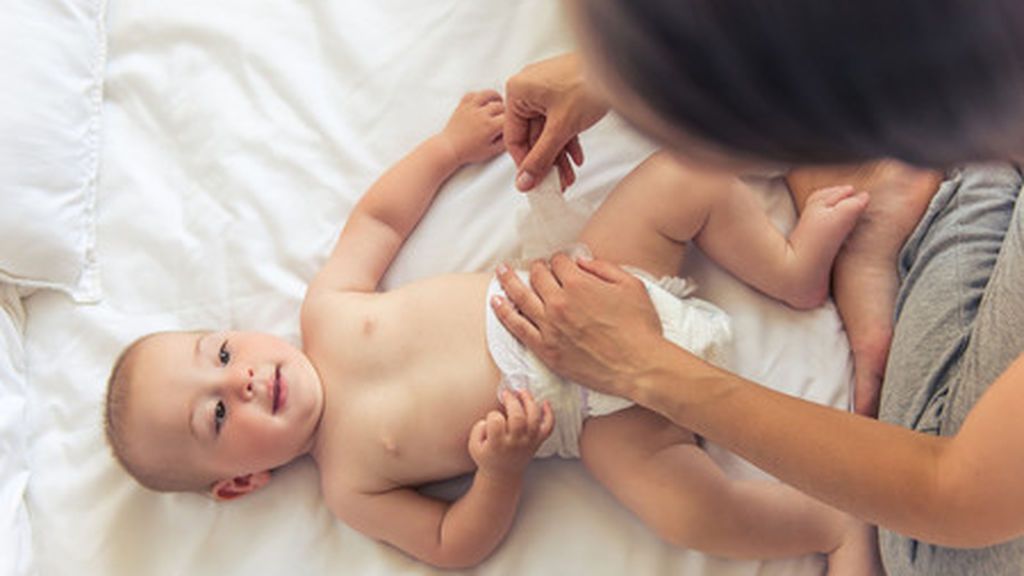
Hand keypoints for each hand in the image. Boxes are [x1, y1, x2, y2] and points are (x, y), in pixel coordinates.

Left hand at [440, 90, 506, 164]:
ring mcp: (472, 107)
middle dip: (506, 111)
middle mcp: (482, 114)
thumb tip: (512, 134)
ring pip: (488, 94)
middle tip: (506, 116)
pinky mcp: (463, 105)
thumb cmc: (468, 151)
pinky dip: (480, 95)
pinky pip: (473, 94)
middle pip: (501, 105)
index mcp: (490, 126)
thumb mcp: (491, 151)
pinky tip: (483, 100)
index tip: (513, 124)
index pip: (508, 118)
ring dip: (496, 98)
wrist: (450, 148)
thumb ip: (504, 142)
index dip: (513, 121)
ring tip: (498, 102)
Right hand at [469, 390, 553, 477]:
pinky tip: (545, 403)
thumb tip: (488, 419)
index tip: (491, 417)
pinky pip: (548, 427)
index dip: (493, 415)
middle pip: (518, 417)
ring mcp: (529, 441)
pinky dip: (549, 414)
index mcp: (498, 444)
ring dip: (529, 401)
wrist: (503, 474)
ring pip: (534, 418)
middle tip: (506, 393)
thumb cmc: (488, 457)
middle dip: (512, 401)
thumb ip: (477, 430)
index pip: (496, 421)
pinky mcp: (537, 441)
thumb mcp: (473, 446)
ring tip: (522, 392)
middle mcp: (516, 442)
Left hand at [491, 253, 663, 397]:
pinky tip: (496, 302)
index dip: (560, 260)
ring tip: (500, 272)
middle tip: (533, 267)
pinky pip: (517, 327)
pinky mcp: (545, 349)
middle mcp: (558, 302)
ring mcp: (549, 327)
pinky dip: (504, 313)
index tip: (562, 263)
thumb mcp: (631, 285)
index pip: (559, 262)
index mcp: (579, 284)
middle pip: (537, 276)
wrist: (639, 367)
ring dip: (508, 281)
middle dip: (536, 268)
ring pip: (521, 297)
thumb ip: (604, 268)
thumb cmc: (640, 327)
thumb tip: (582, 262)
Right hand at [504, 53, 607, 190]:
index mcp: (517, 91)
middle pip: (532, 136)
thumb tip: (524, 181)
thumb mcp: (560, 128)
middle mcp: (528, 89)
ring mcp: (546, 91)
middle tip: (554, 183)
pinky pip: (558, 122)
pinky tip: (577, 158)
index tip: (532, 182)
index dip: (524, 163)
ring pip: (547, 132)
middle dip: (546, 161)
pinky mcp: (562, 93)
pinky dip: (567, 140)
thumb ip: (541, 157)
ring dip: (558, 155)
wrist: (620, 65)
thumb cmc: (587, 83)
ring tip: (569, 176)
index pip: (513, 136)